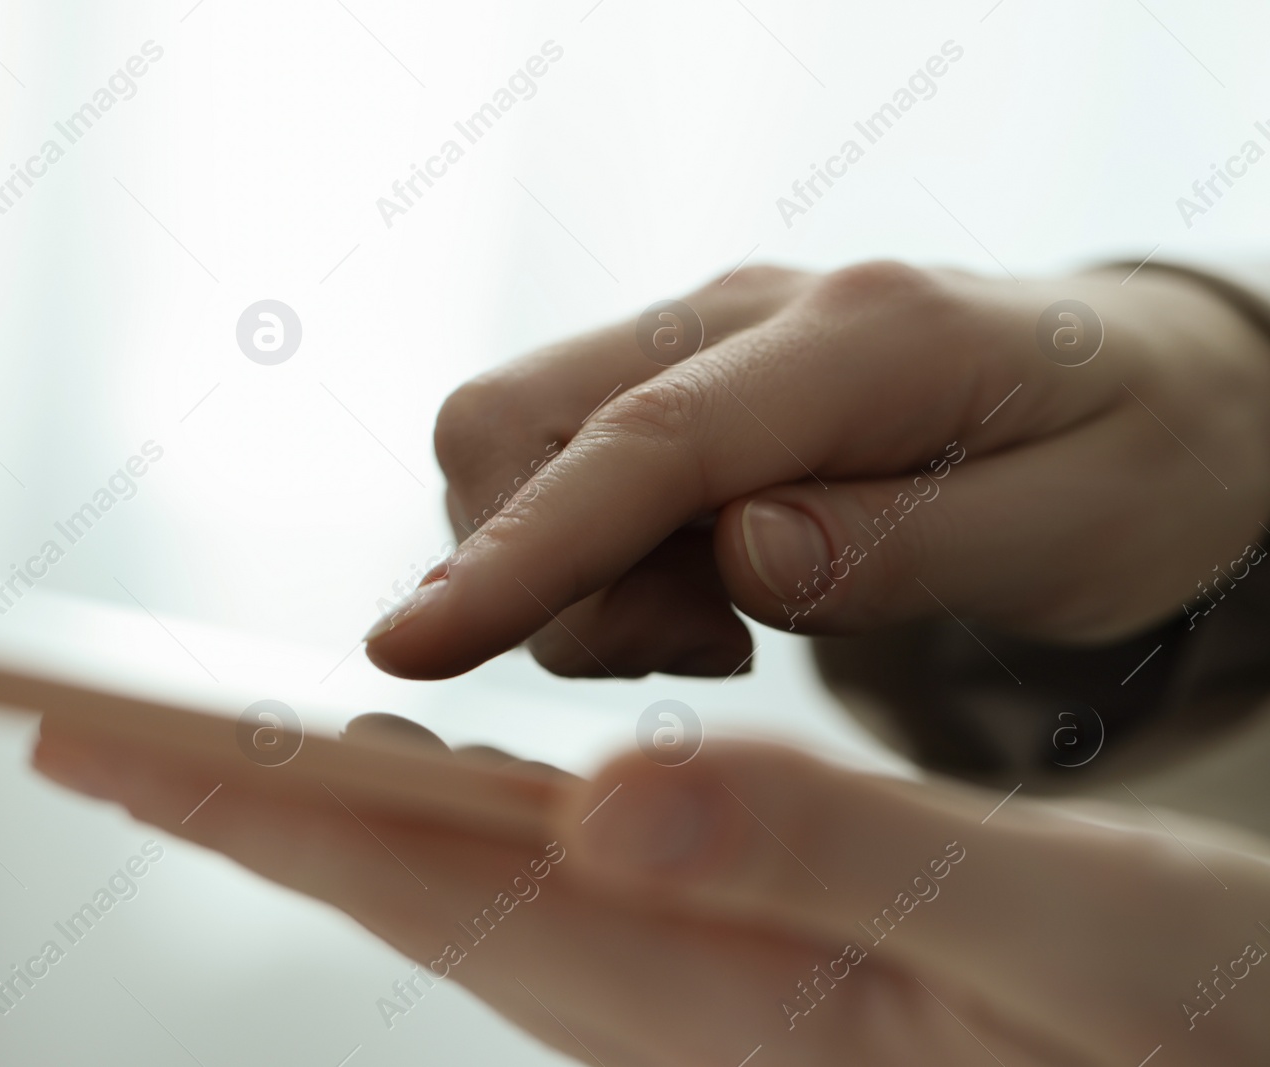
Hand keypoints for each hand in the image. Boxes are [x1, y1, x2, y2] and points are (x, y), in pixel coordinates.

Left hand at [35, 714, 1269, 1066]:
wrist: (1235, 1042)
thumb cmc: (1182, 1014)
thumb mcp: (1050, 930)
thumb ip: (837, 858)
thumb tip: (610, 798)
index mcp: (728, 1000)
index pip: (431, 889)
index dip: (260, 804)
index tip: (108, 740)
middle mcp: (683, 1002)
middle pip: (416, 890)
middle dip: (252, 802)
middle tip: (102, 730)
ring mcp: (709, 990)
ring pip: (477, 887)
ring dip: (346, 805)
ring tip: (232, 744)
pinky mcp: (752, 964)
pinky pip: (567, 885)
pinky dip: (470, 819)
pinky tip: (447, 788)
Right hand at [364, 262, 1269, 678]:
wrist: (1130, 386)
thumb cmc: (1131, 464)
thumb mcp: (1078, 529)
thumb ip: (907, 546)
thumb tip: (737, 557)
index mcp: (861, 335)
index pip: (650, 442)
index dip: (528, 550)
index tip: (411, 646)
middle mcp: (743, 313)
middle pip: (516, 420)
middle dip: (546, 573)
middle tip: (709, 645)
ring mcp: (694, 341)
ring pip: (515, 451)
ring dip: (577, 577)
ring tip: (727, 625)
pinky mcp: (670, 383)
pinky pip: (558, 472)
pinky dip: (597, 563)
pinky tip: (710, 593)